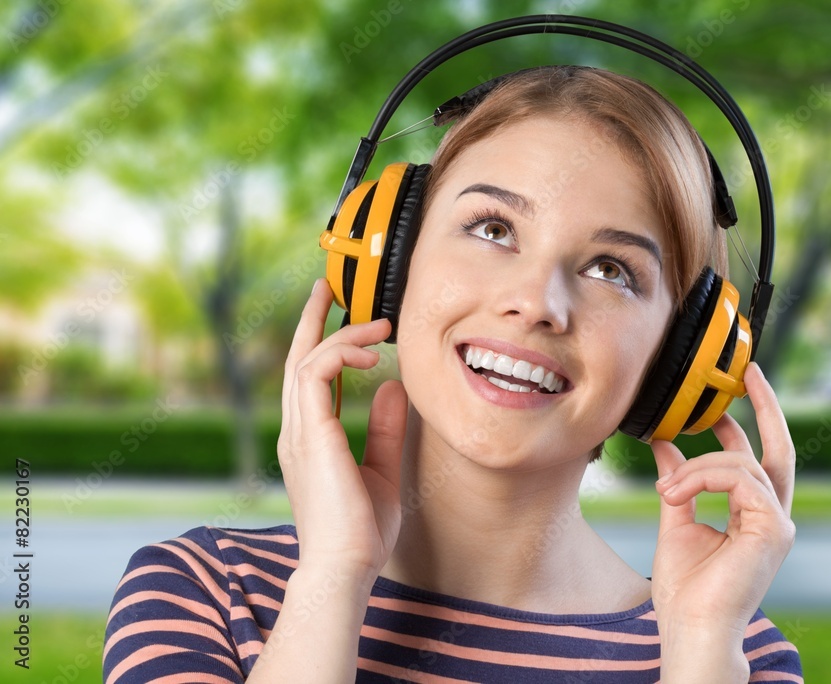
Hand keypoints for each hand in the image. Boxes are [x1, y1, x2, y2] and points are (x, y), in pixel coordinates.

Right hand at [277, 279, 407, 582]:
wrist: (347, 567)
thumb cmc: (361, 530)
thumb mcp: (381, 468)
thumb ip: (383, 427)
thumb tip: (390, 387)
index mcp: (309, 438)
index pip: (308, 377)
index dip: (322, 341)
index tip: (341, 315)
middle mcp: (297, 430)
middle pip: (296, 358)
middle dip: (312, 319)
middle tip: (328, 286)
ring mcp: (298, 432)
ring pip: (305, 359)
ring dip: (339, 334)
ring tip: (377, 325)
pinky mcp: (309, 434)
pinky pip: (314, 374)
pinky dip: (338, 355)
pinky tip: (368, 355)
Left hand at [650, 363, 794, 657]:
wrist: (691, 627)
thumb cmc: (685, 588)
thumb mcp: (676, 520)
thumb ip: (677, 482)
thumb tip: (664, 445)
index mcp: (753, 516)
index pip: (755, 460)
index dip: (744, 425)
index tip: (721, 400)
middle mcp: (773, 517)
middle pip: (779, 450)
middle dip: (766, 407)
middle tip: (748, 372)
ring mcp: (778, 524)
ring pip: (741, 465)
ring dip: (697, 468)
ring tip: (665, 490)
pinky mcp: (773, 529)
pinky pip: (739, 479)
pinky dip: (703, 479)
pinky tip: (676, 495)